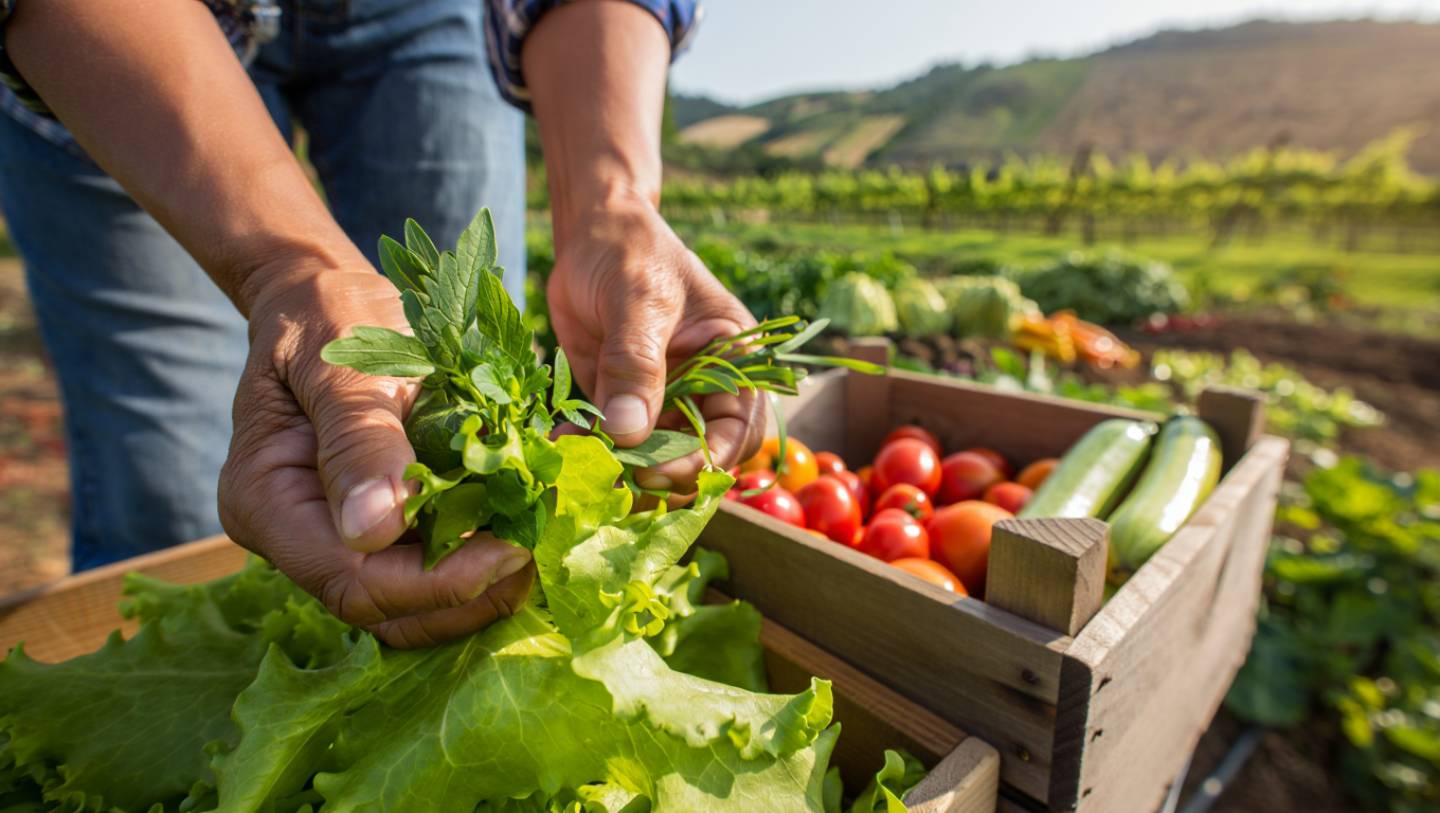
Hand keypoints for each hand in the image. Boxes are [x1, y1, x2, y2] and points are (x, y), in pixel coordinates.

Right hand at [218, 265, 532, 647]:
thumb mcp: (347, 364)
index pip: (352, 582)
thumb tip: (374, 530)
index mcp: (268, 501)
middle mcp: (297, 536)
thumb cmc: (331, 315)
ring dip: (481, 586)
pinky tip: (522, 527)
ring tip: (540, 541)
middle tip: (541, 550)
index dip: (435, 582)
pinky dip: (478, 558)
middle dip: (468, 593)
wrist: (328, 297)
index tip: (510, 549)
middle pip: (385, 609)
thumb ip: (359, 440)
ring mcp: (336, 537)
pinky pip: (427, 568)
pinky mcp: (376, 529)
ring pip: (412, 604)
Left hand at [546, 198, 765, 491]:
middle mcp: (704, 388)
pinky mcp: (619, 400)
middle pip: (696, 456)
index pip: (736, 433)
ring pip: (651, 456)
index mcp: (734, 362)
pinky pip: (609, 439)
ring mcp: (661, 398)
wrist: (590, 230)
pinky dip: (587, 447)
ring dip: (617, 467)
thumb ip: (635, 365)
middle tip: (614, 476)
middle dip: (660, 475)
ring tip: (580, 465)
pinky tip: (561, 441)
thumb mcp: (639, 300)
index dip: (703, 461)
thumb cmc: (631, 251)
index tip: (659, 471)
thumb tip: (628, 433)